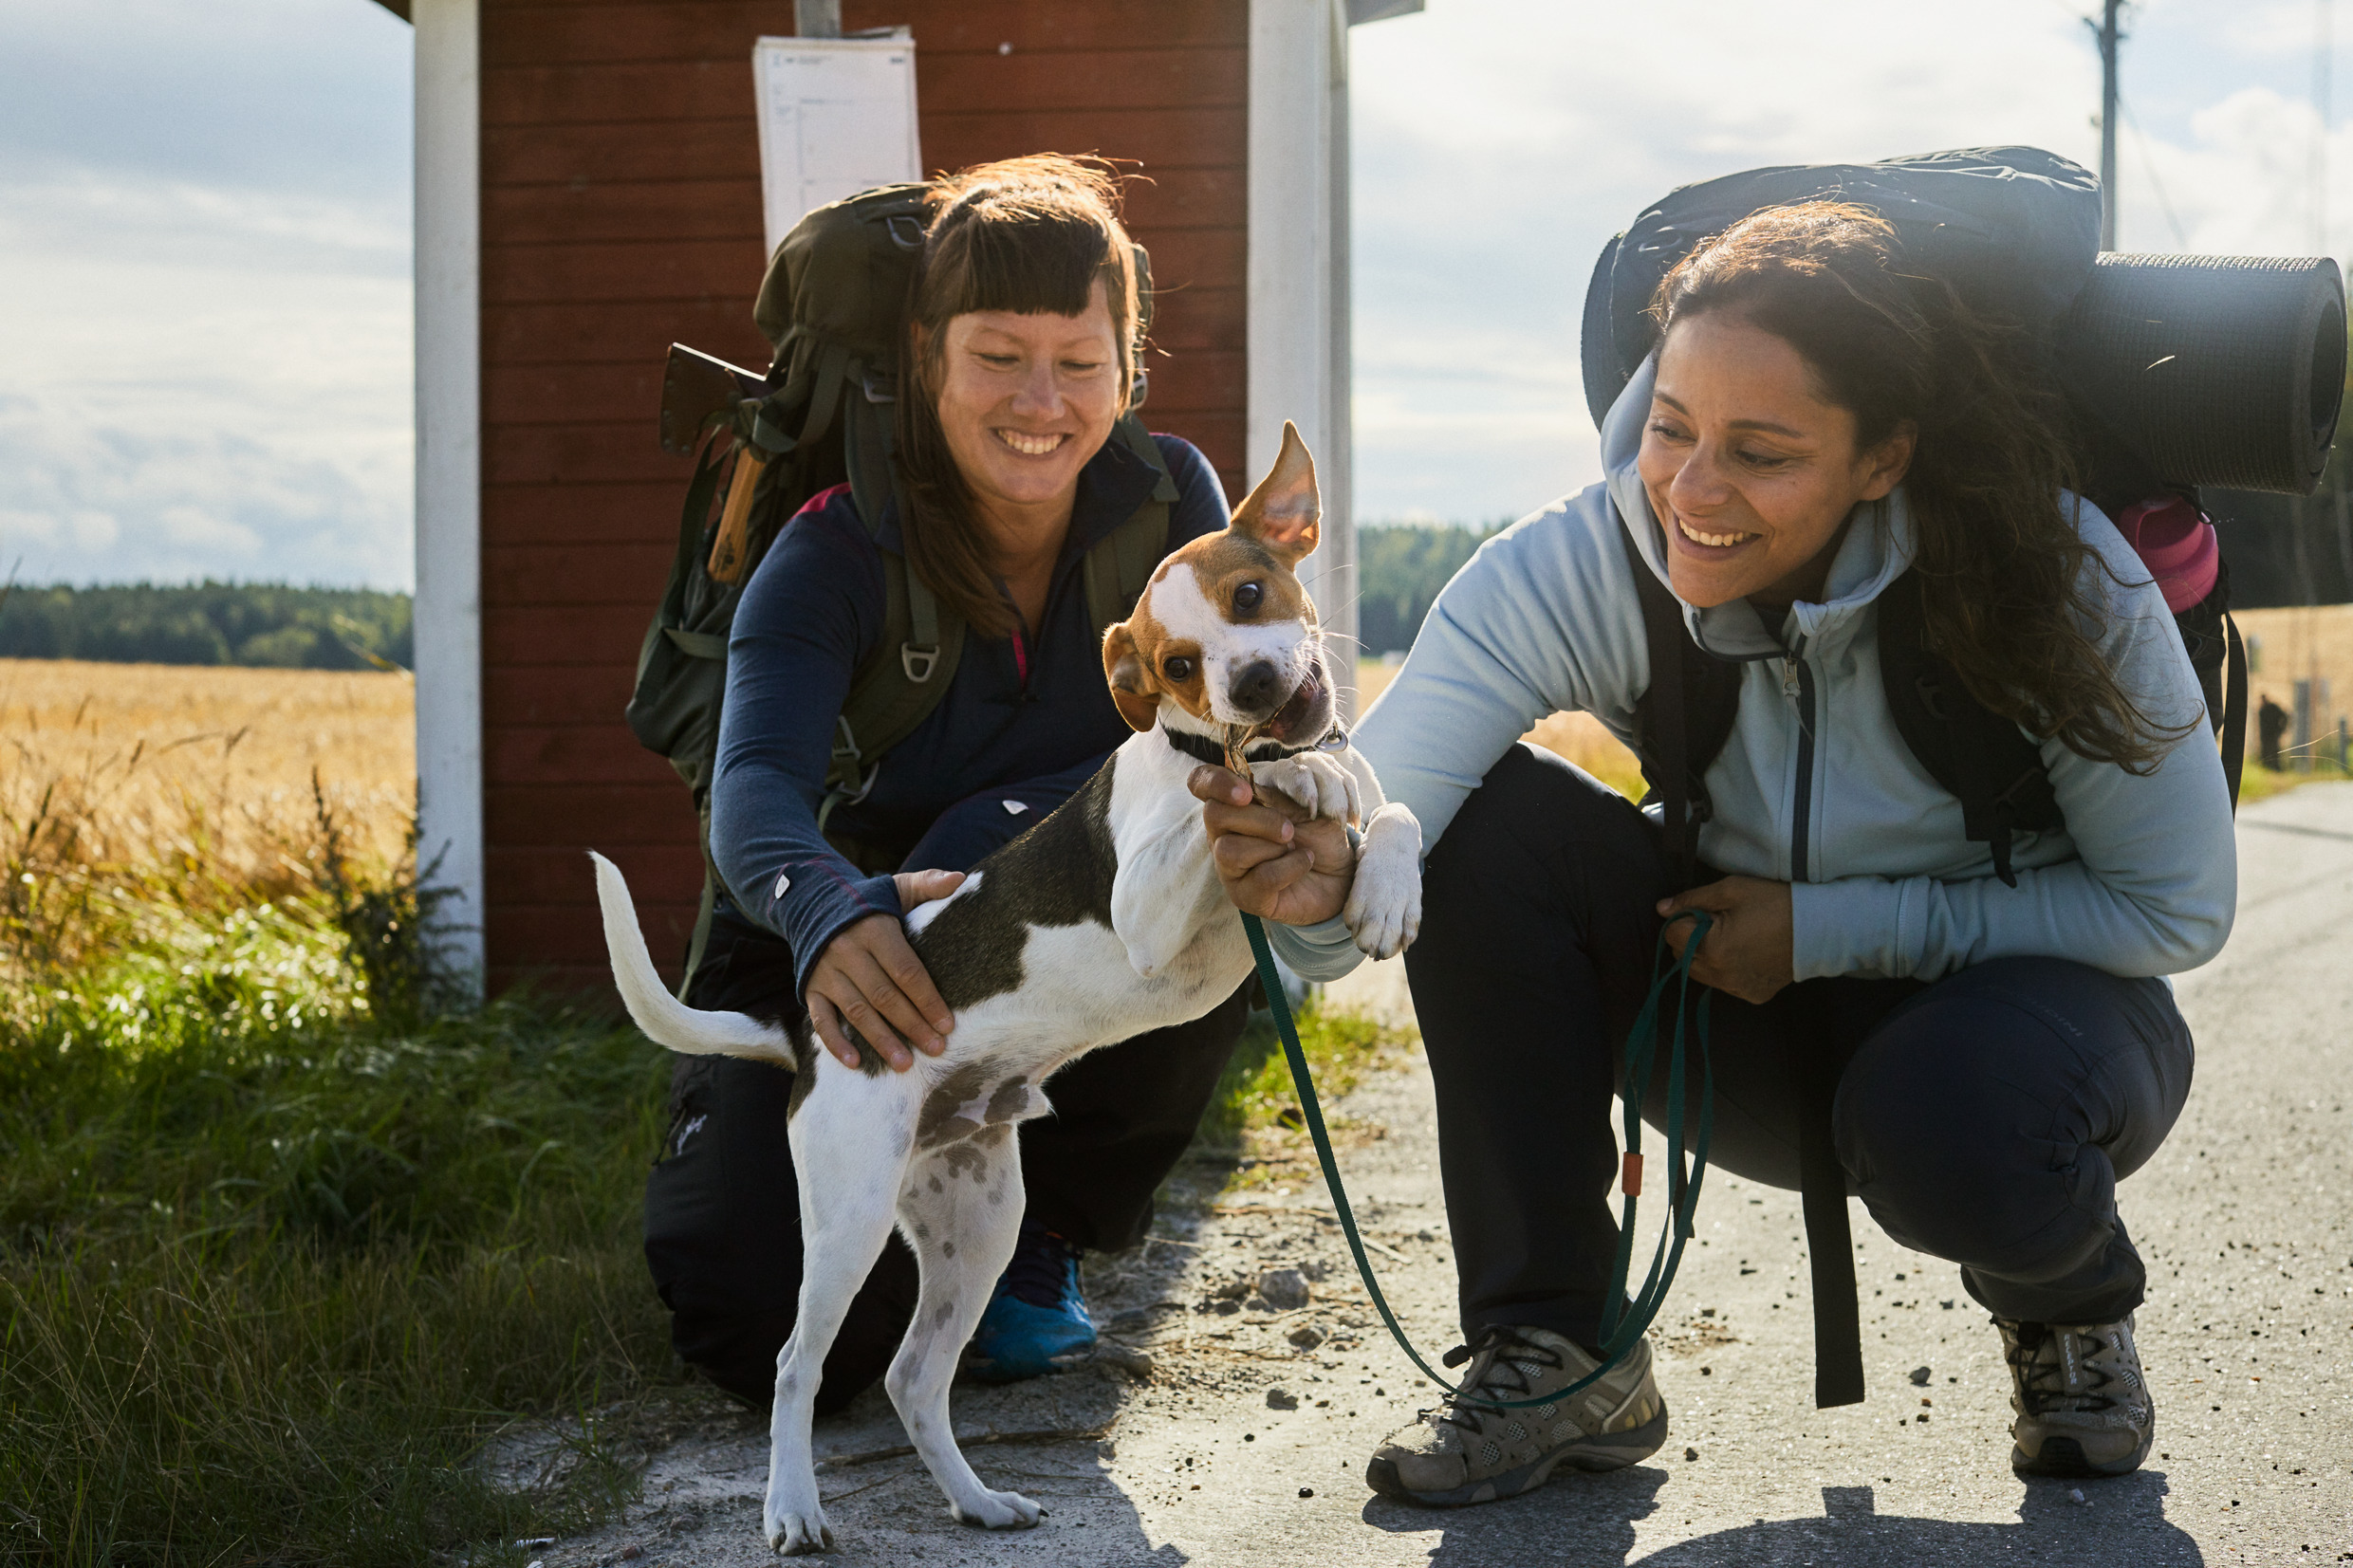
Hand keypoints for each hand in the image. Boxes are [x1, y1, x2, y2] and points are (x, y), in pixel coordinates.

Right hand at [805, 868, 963, 1070]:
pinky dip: (834, 1042)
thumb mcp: (898, 886)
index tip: (947, 1024)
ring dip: (881, 1040)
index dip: (927, 999)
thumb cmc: (868, 902)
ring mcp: (827, 972)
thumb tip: (961, 879)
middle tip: (936, 1049)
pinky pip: (820, 1019)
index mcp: (875, 930)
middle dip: (912, 1025)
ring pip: (857, 1012)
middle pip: (884, 996)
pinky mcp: (810, 988)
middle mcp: (848, 952)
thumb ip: (928, 884)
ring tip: (904, 1064)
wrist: (812, 902)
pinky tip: (855, 1063)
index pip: (906, 971)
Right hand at [1187, 764, 1354, 926]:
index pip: (1201, 782)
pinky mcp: (1245, 896)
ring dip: (1272, 846)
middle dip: (1258, 819)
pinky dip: (1291, 866)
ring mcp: (1230, 868)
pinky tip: (1303, 862)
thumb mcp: (1309, 798)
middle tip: (1289, 829)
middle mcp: (1224, 834)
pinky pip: (1261, 877)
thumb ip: (1289, 781)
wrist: (1339, 871)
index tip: (1245, 791)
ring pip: (1230, 850)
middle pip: (1213, 814)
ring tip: (1294, 847)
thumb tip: (1264, 784)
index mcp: (1234, 803)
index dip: (1215, 782)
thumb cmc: (1316, 832)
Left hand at [1658, 876, 1793, 1004]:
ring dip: (1703, 955)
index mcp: (1712, 948)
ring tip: (1731, 936)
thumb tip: (1662, 907)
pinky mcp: (1751, 995)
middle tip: (1716, 922)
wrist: (1820, 927)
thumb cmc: (1775, 902)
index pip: (1672, 934)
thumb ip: (1693, 899)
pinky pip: (1723, 983)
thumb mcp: (1732, 890)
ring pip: (1698, 973)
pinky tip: (1745, 952)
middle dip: (1689, 937)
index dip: (1682, 917)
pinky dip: (1724, 969)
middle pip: (1680, 956)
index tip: (1702, 909)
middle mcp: (1721, 975)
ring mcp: (1736, 989)